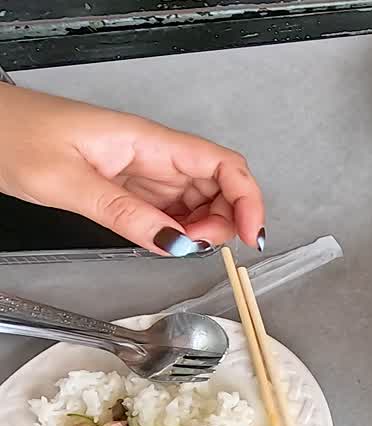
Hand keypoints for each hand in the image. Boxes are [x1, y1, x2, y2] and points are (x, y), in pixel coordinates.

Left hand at [0, 84, 264, 254]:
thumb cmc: (14, 136)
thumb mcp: (66, 182)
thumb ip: (124, 214)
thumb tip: (175, 243)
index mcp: (148, 141)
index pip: (223, 164)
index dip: (248, 200)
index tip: (251, 236)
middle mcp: (155, 153)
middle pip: (220, 185)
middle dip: (224, 221)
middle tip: (198, 247)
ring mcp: (144, 169)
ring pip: (200, 199)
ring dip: (203, 228)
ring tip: (179, 246)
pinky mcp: (131, 184)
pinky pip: (171, 208)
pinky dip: (178, 229)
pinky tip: (165, 241)